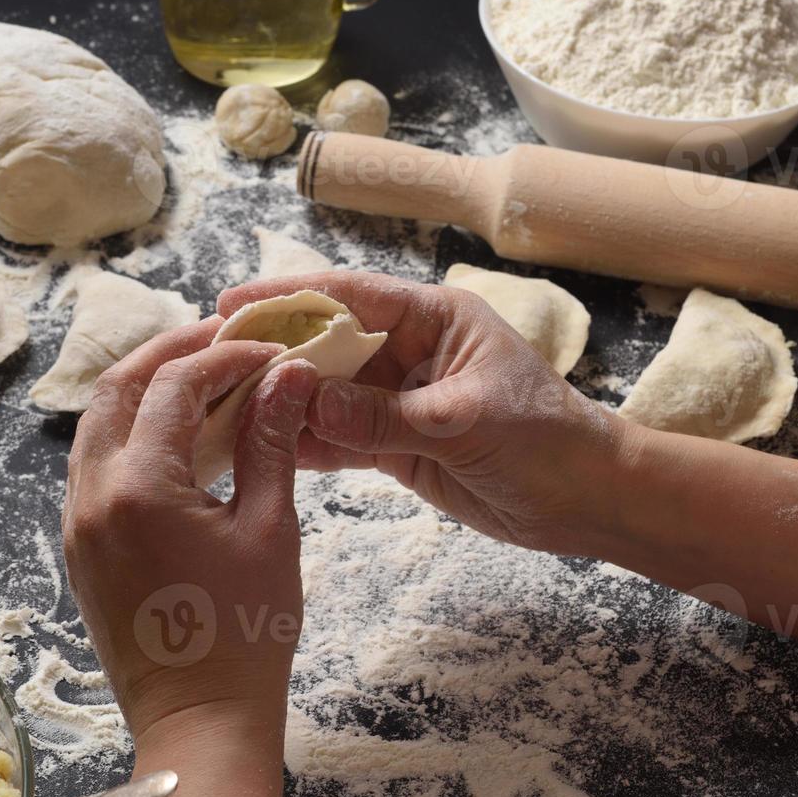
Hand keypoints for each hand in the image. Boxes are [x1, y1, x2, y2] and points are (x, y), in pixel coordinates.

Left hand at [62, 318, 319, 747]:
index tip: (271, 352)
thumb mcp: (270, 530)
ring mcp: (75, 523)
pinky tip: (177, 435)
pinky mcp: (78, 546)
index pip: (175, 386)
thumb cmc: (246, 636)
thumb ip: (270, 442)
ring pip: (97, 424)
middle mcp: (90, 497)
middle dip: (170, 351)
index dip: (226, 356)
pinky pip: (93, 464)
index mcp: (138, 489)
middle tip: (224, 337)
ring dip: (145, 388)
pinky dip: (131, 432)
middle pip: (116, 388)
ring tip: (203, 377)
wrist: (198, 723)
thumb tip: (289, 374)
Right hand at [217, 271, 623, 553]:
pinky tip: (262, 449)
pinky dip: (304, 444)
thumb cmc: (545, 441)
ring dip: (281, 402)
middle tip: (211, 364)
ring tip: (222, 409)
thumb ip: (382, 415)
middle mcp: (409, 351)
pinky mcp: (395, 444)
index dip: (289, 297)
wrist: (586, 500)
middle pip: (326, 343)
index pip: (350, 297)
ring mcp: (398, 399)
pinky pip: (339, 438)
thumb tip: (305, 401)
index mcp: (434, 318)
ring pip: (325, 394)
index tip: (233, 305)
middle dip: (273, 354)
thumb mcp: (463, 420)